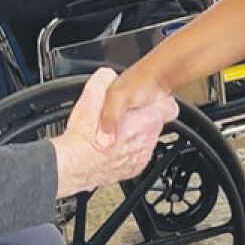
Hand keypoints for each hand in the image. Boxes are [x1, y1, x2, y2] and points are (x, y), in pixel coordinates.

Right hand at [50, 68, 177, 197]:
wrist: (73, 167)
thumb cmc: (84, 137)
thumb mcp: (91, 95)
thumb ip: (104, 80)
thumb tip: (109, 75)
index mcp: (145, 121)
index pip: (170, 107)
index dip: (158, 100)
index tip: (146, 99)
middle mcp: (148, 141)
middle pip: (154, 123)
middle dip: (141, 117)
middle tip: (120, 115)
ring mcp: (141, 157)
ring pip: (145, 139)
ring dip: (133, 134)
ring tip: (113, 131)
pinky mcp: (133, 169)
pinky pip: (136, 155)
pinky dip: (126, 151)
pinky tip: (111, 146)